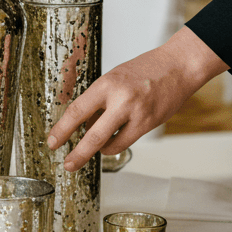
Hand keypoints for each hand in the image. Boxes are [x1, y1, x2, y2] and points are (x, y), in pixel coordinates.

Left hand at [47, 27, 228, 169]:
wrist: (178, 67)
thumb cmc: (144, 70)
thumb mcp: (114, 78)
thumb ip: (100, 101)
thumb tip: (84, 126)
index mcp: (106, 84)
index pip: (77, 110)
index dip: (62, 129)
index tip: (53, 141)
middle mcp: (120, 99)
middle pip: (92, 134)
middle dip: (77, 153)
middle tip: (68, 164)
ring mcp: (136, 113)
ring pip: (109, 143)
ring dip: (98, 149)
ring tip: (96, 145)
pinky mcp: (148, 124)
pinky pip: (124, 143)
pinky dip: (114, 146)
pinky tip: (112, 141)